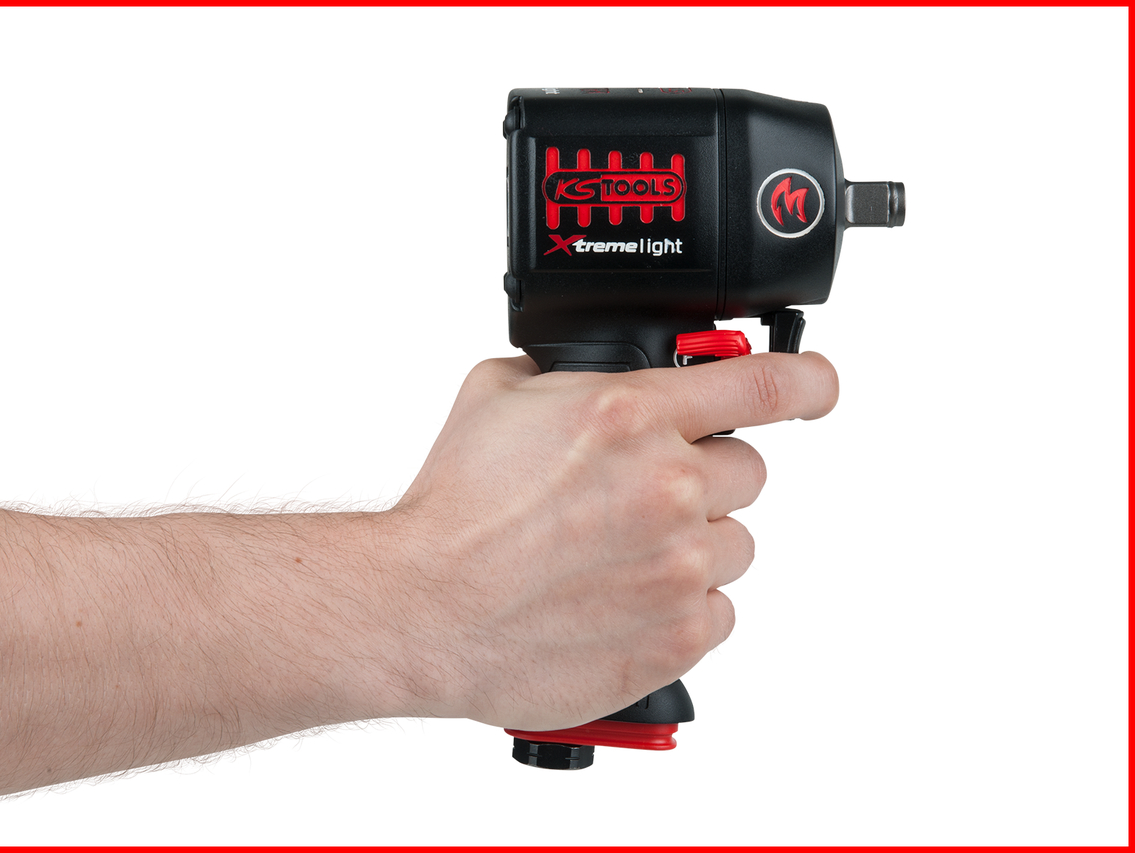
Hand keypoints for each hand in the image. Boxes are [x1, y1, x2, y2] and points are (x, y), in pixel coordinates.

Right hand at [388, 352, 837, 730]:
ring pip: (736, 545)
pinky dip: (683, 607)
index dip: (808, 380)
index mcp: (631, 414)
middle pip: (748, 472)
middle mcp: (668, 485)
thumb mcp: (493, 397)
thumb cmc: (452, 512)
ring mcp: (679, 565)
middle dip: (703, 480)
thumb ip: (557, 375)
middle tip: (643, 498)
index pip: (765, 385)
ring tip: (620, 558)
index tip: (820, 386)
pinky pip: (719, 613)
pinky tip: (625, 602)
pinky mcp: (677, 634)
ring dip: (694, 545)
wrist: (423, 607)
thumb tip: (576, 373)